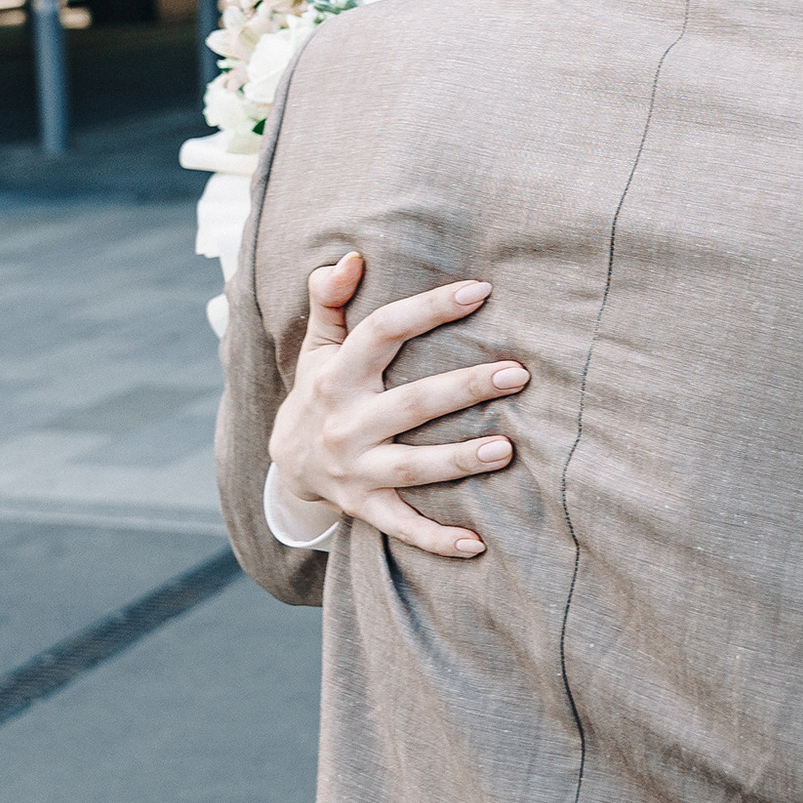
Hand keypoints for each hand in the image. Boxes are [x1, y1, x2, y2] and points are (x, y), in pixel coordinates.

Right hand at [270, 252, 530, 558]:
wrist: (284, 464)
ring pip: (412, 466)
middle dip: (465, 388)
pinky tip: (477, 544)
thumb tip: (348, 258)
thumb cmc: (320, 390)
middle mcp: (346, 423)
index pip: (383, 332)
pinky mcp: (365, 507)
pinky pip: (401, 526)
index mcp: (337, 375)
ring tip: (507, 448)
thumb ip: (331, 300)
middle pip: (411, 403)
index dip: (430, 310)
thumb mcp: (318, 346)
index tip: (481, 291)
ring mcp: (355, 469)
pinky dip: (436, 539)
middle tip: (518, 374)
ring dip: (459, 460)